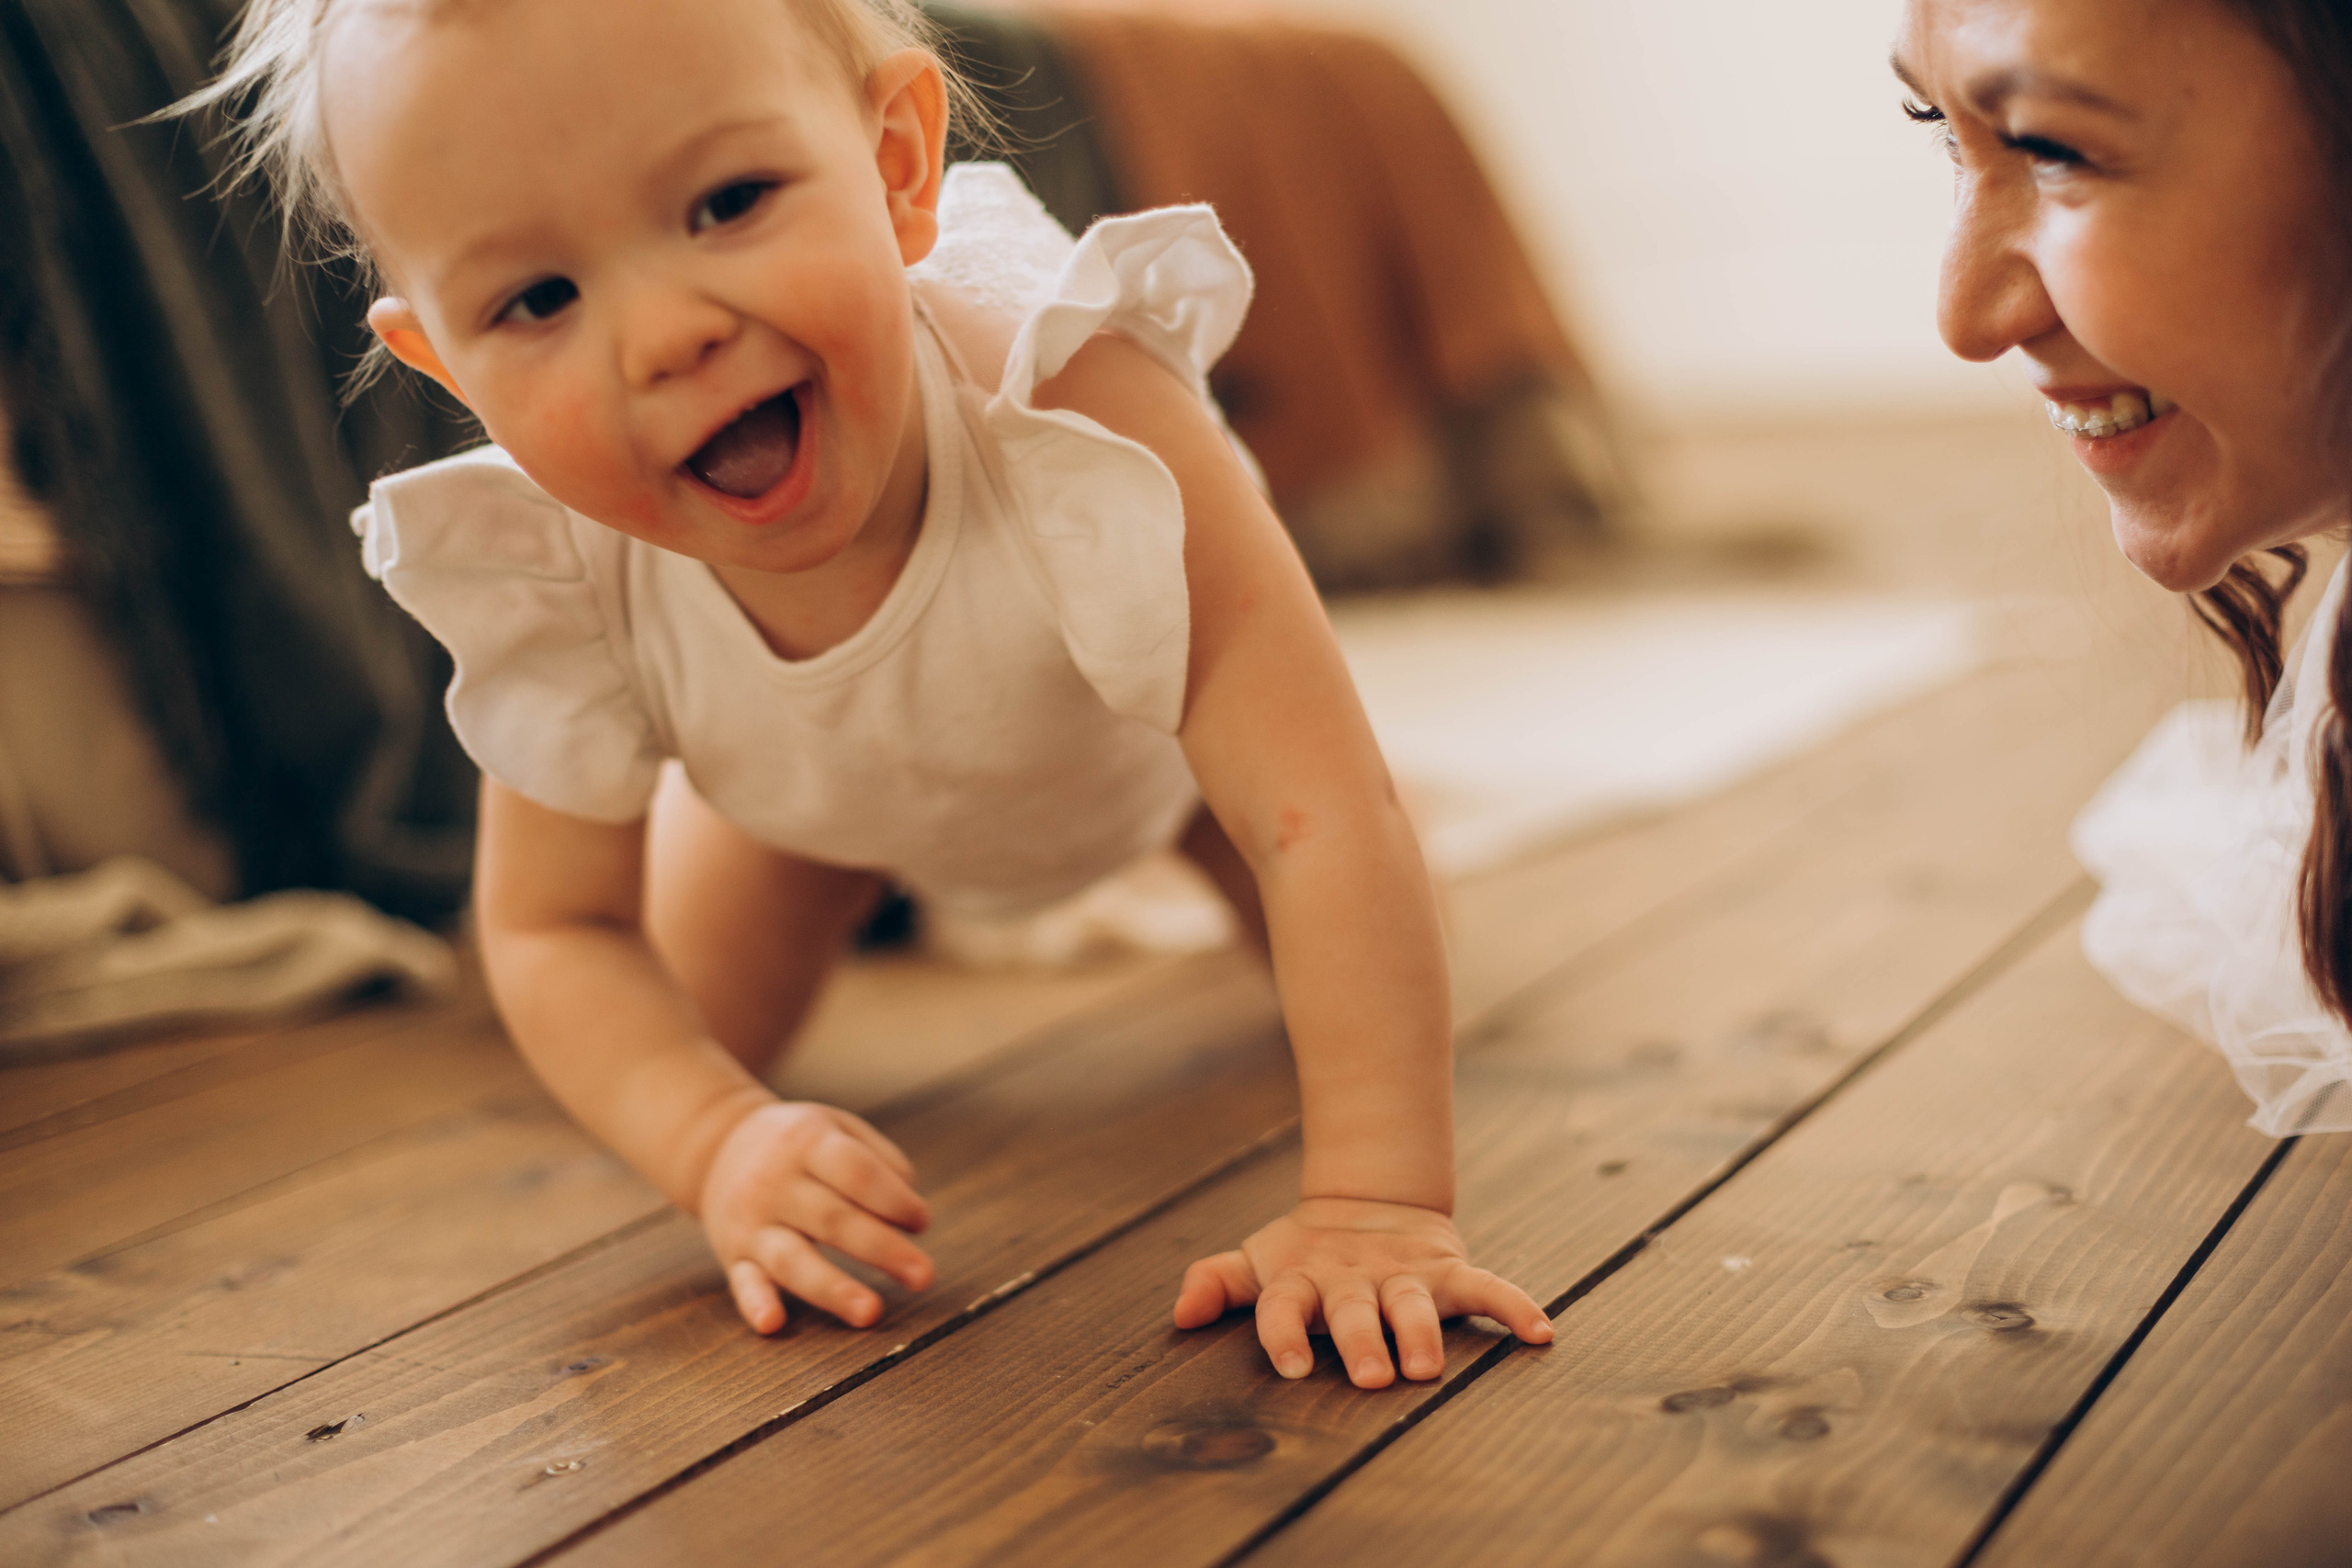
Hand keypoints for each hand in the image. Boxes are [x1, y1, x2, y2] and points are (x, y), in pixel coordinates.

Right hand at [699, 1101, 933, 1332]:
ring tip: (871, 1312)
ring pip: (793, 1259)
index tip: (922, 1223)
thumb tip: (911, 1210)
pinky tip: (772, 1323)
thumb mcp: (837, 1127)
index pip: (857, 1173)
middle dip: (883, 1250)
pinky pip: (743, 1282)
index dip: (894, 1199)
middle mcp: (775, 1182)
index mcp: (807, 1142)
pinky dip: (756, 1304)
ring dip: (834, 1288)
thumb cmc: (799, 1143)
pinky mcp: (733, 1255)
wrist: (717, 1146)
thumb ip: (879, 1160)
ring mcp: (751, 1222)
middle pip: (833, 1220)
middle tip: (924, 1277)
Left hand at [1173, 1198, 1551, 1387]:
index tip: (1291, 1370)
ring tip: (1429, 1367)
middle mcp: (1352, 1279)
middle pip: (1354, 1311)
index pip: (1284, 1307)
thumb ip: (1219, 1283)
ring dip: (1422, 1332)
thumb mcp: (1259, 1263)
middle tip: (1373, 1377)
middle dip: (1364, 1342)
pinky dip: (1513, 1306)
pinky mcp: (1446, 1269)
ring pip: (1413, 1303)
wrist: (1368, 1200)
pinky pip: (1485, 1287)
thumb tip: (1180, 1314)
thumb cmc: (1305, 1256)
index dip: (1284, 1335)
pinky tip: (1540, 1333)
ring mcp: (1402, 1274)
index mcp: (1302, 1280)